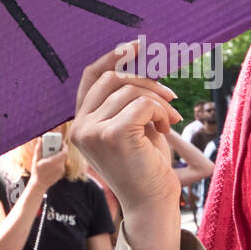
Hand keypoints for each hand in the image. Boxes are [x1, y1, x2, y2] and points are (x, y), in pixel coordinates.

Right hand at [30, 144, 68, 191]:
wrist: (39, 185)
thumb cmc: (36, 172)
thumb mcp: (36, 160)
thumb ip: (38, 149)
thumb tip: (40, 139)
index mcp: (53, 162)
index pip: (64, 152)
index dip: (64, 146)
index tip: (62, 142)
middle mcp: (59, 166)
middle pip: (65, 155)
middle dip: (61, 149)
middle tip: (56, 146)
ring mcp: (61, 170)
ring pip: (63, 160)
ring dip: (59, 156)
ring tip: (52, 154)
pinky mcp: (61, 173)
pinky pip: (61, 164)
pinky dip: (58, 161)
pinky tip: (52, 161)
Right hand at [69, 42, 182, 220]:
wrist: (152, 203)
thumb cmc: (146, 166)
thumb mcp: (134, 126)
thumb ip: (130, 99)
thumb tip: (140, 58)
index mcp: (82, 123)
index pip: (91, 77)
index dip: (113, 56)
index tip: (137, 45)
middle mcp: (80, 126)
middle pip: (112, 78)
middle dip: (146, 81)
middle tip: (170, 97)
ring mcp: (91, 131)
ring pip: (131, 91)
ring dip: (159, 102)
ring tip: (170, 122)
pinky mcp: (111, 135)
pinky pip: (142, 103)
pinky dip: (160, 112)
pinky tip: (165, 130)